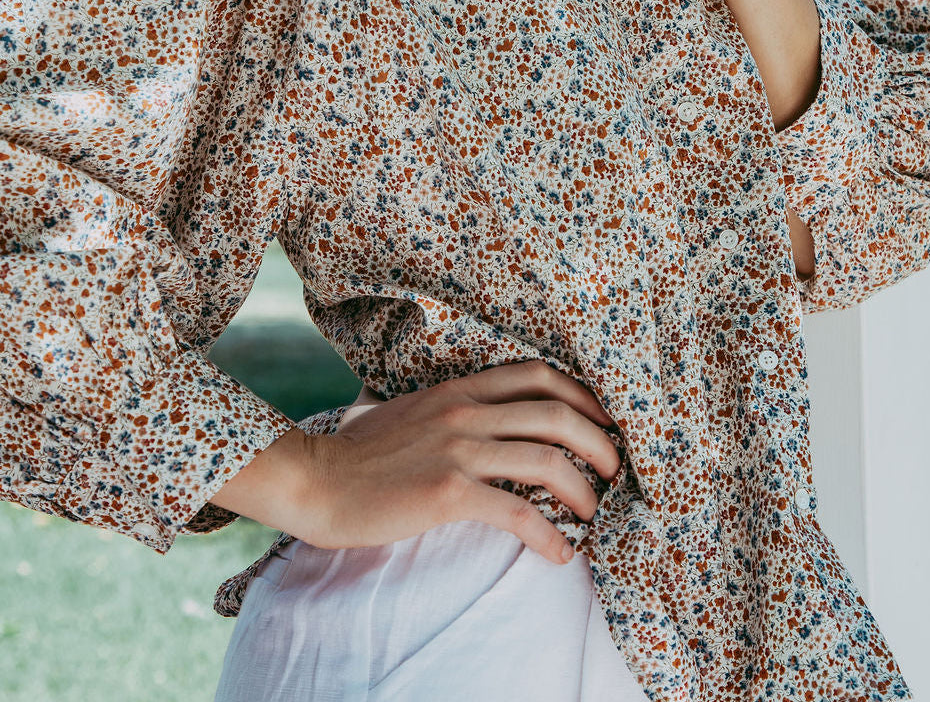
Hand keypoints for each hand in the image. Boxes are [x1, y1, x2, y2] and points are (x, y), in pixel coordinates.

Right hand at [294, 359, 622, 566]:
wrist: (316, 479)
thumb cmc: (364, 452)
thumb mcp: (417, 411)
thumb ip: (457, 408)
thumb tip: (496, 422)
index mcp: (460, 389)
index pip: (539, 375)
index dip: (583, 397)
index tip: (604, 423)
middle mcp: (464, 412)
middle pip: (556, 413)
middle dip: (599, 443)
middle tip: (613, 471)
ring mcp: (457, 450)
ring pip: (546, 459)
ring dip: (583, 491)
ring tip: (593, 514)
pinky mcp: (447, 492)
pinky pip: (517, 510)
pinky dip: (549, 534)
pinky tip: (559, 554)